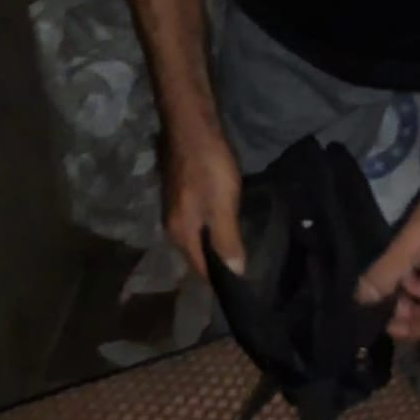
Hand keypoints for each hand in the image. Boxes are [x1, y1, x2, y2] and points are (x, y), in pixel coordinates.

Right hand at [161, 123, 245, 276]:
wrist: (191, 127)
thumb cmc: (208, 168)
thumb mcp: (222, 206)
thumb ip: (226, 240)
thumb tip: (235, 273)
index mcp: (181, 233)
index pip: (200, 269)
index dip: (220, 281)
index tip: (242, 292)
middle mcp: (173, 226)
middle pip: (196, 255)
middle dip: (217, 267)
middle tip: (245, 275)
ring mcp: (176, 209)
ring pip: (197, 238)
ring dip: (214, 248)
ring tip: (240, 256)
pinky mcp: (183, 195)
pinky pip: (199, 223)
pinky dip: (213, 230)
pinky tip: (228, 229)